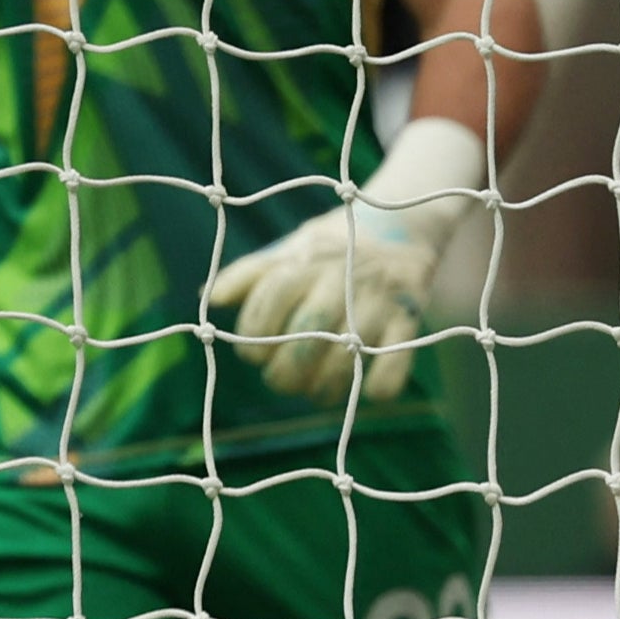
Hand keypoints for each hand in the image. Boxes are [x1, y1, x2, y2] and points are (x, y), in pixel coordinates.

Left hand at [206, 117, 488, 402]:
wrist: (402, 224)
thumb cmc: (330, 245)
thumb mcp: (288, 248)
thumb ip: (248, 273)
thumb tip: (209, 298)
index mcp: (303, 259)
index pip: (269, 299)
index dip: (253, 334)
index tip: (250, 353)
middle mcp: (339, 278)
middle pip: (307, 332)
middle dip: (285, 370)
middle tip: (278, 381)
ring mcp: (377, 299)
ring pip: (348, 353)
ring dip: (325, 386)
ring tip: (312, 394)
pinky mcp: (410, 318)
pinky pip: (396, 361)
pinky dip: (378, 385)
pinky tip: (364, 391)